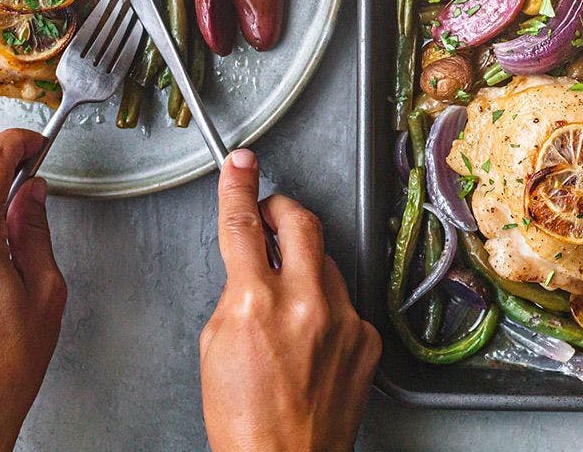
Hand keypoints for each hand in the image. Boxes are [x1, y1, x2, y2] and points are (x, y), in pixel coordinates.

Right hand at [200, 150, 380, 451]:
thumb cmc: (243, 418)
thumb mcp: (215, 345)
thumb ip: (236, 292)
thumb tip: (253, 263)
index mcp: (256, 303)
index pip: (244, 225)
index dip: (239, 187)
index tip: (241, 164)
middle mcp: (306, 304)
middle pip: (302, 221)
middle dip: (283, 209)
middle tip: (272, 213)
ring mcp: (344, 319)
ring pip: (326, 261)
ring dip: (306, 266)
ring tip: (288, 303)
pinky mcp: (367, 337)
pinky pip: (346, 301)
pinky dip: (328, 307)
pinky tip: (313, 336)